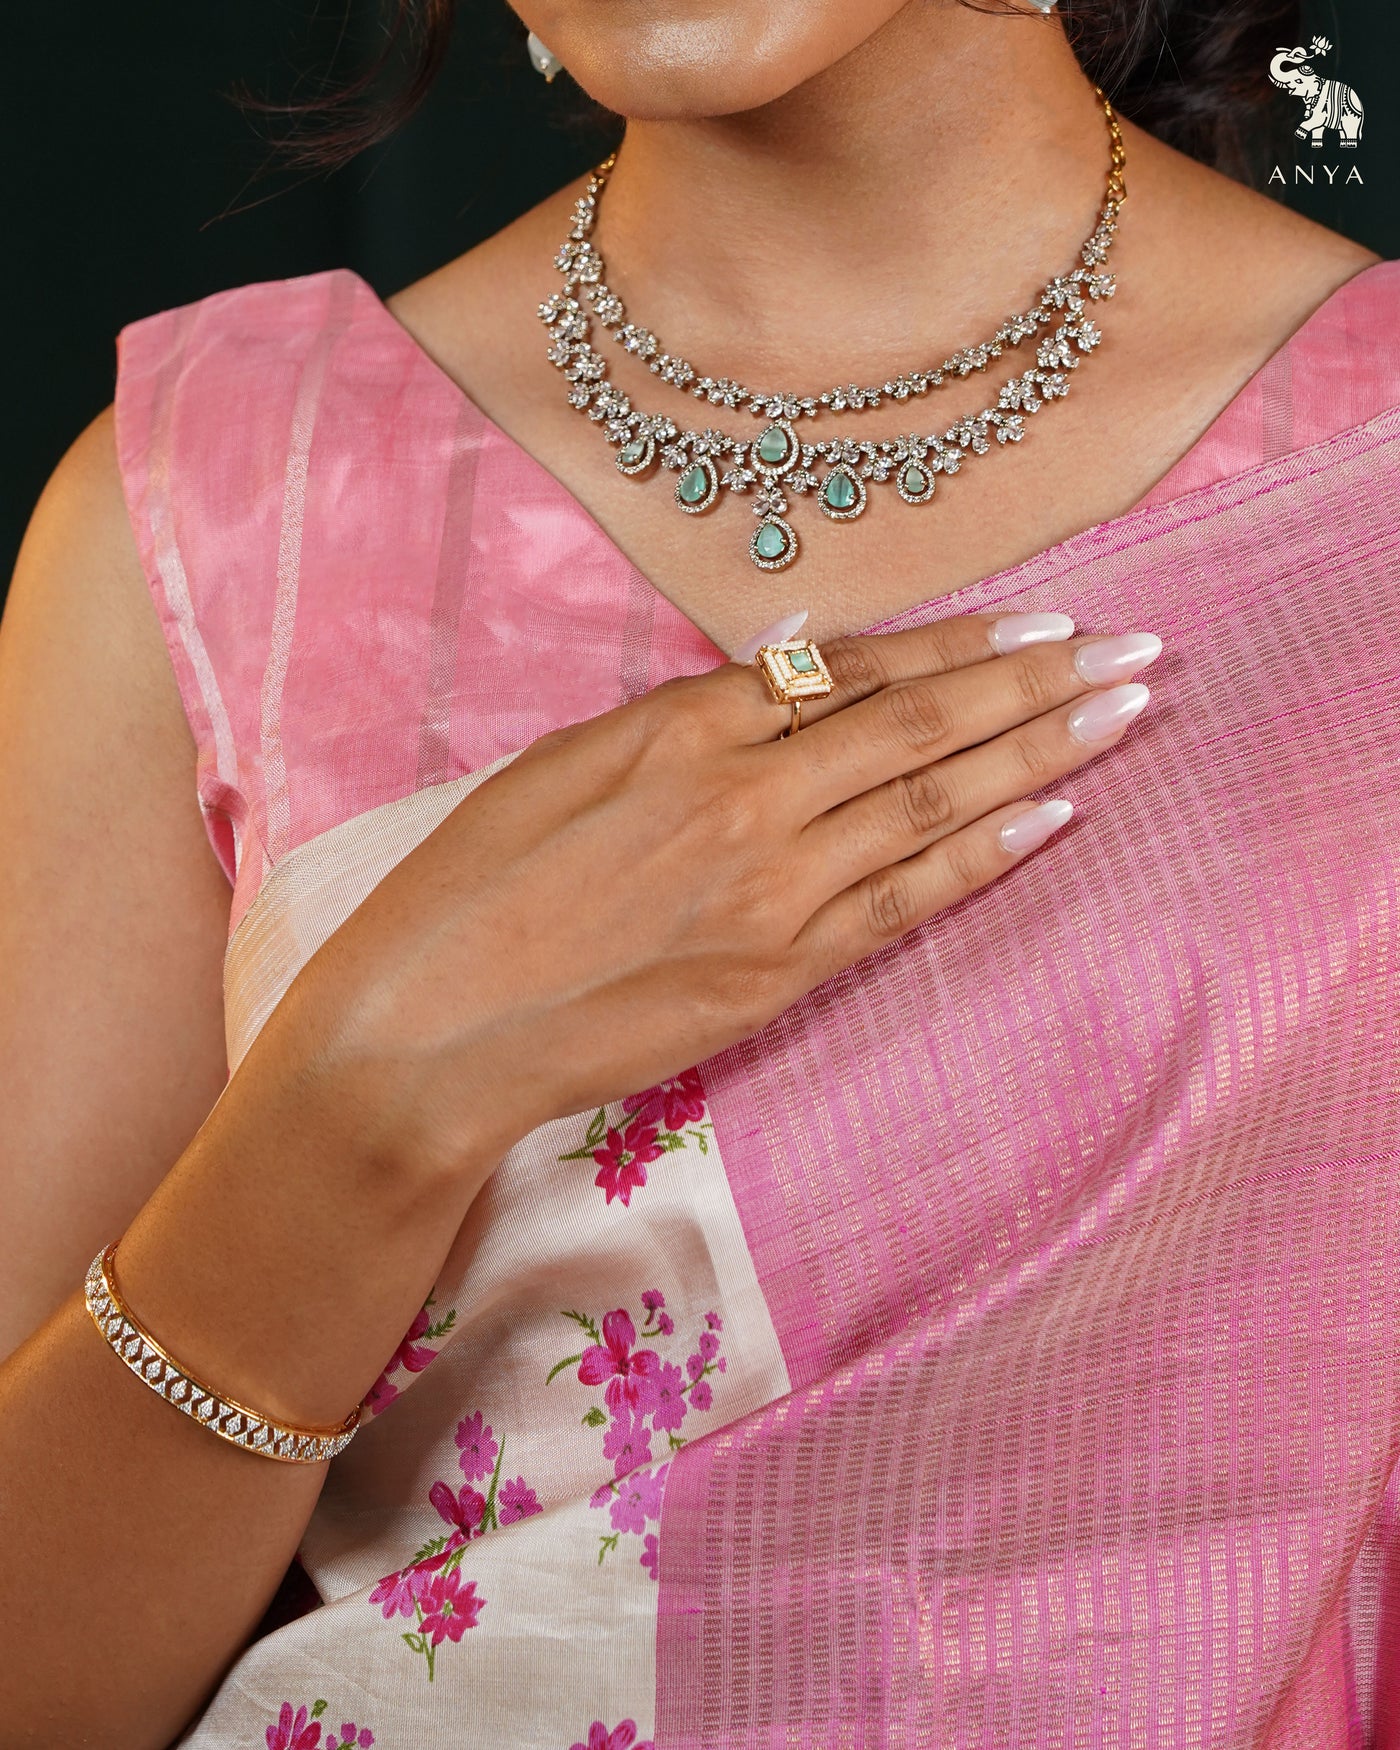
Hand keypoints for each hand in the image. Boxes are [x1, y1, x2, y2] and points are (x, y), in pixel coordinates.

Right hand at [270, 611, 1160, 1180]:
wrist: (427, 1028)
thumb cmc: (470, 888)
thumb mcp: (563, 763)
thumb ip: (686, 716)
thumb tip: (790, 663)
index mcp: (682, 723)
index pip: (851, 668)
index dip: (954, 647)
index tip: (1033, 625)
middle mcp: (745, 790)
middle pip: (920, 723)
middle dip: (1036, 680)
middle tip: (1134, 646)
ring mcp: (772, 885)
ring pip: (933, 800)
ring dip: (1041, 751)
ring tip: (1127, 710)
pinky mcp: (779, 972)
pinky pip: (907, 899)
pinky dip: (986, 853)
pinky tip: (1057, 816)